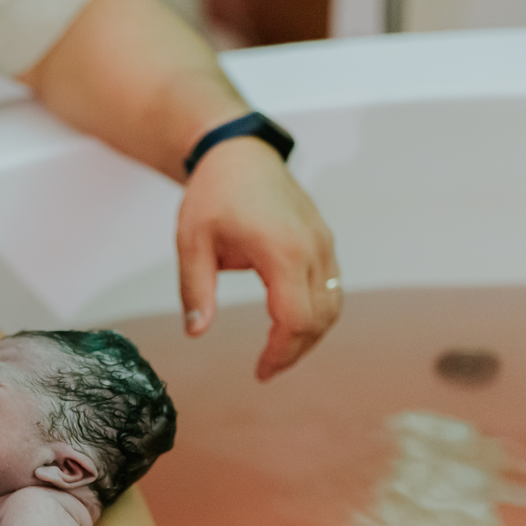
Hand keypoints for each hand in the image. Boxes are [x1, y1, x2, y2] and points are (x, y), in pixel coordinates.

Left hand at [176, 137, 339, 380]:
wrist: (238, 152)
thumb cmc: (214, 194)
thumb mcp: (192, 244)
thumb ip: (195, 291)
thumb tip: (195, 333)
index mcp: (282, 251)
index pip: (295, 319)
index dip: (281, 353)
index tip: (260, 372)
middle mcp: (313, 248)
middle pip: (320, 319)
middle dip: (295, 351)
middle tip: (266, 370)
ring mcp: (324, 243)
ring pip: (333, 306)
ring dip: (310, 335)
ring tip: (278, 353)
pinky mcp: (324, 241)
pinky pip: (332, 288)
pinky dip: (316, 314)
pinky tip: (289, 325)